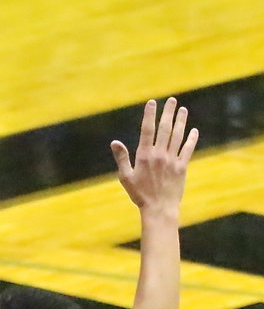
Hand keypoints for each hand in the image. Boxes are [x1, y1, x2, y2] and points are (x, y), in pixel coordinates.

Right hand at [110, 97, 198, 215]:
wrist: (159, 208)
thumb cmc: (139, 194)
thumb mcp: (125, 177)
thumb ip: (121, 158)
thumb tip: (114, 142)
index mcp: (145, 155)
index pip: (147, 130)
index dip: (150, 115)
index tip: (152, 103)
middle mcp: (160, 154)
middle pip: (165, 129)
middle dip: (168, 113)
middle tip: (172, 100)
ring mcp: (172, 160)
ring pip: (178, 136)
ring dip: (181, 121)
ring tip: (182, 110)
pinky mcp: (182, 167)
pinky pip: (188, 149)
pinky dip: (191, 139)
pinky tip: (194, 130)